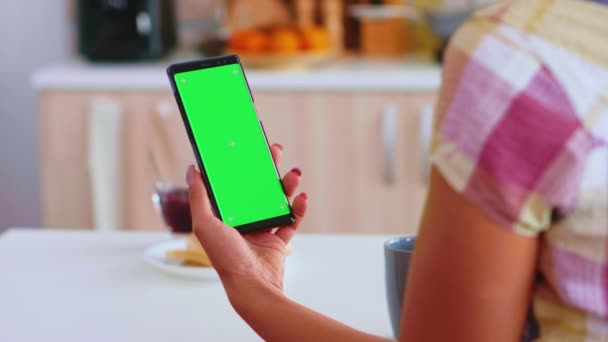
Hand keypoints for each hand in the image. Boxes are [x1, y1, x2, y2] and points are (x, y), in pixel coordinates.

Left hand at [186, 143, 306, 293]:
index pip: (233, 184)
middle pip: (257, 188)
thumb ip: (199, 197)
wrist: (252, 285)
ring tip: (293, 175)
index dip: (240, 165)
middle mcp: (242, 221)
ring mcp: (262, 230)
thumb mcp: (205, 224)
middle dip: (267, 169)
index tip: (247, 148)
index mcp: (224, 216)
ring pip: (277, 200)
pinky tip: (302, 199)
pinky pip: (292, 219)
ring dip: (287, 186)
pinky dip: (299, 208)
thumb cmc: (226, 258)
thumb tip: (193, 170)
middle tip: (275, 150)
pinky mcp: (278, 240)